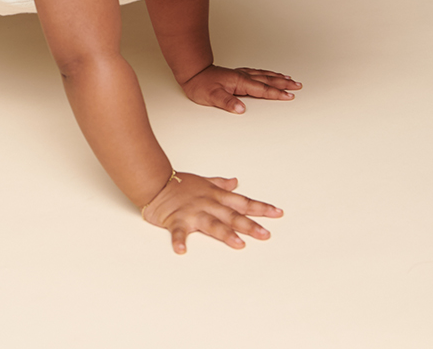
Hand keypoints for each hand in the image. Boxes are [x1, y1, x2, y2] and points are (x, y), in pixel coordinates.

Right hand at [142, 172, 282, 252]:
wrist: (154, 182)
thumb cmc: (179, 184)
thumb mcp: (203, 181)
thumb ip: (221, 184)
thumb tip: (236, 182)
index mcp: (215, 196)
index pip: (242, 202)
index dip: (260, 208)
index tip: (277, 213)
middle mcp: (207, 204)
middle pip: (231, 215)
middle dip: (249, 225)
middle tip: (265, 234)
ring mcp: (192, 212)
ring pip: (211, 223)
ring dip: (224, 233)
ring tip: (238, 244)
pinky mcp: (175, 220)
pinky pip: (177, 232)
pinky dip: (179, 240)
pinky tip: (182, 250)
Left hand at [181, 64, 300, 112]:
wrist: (192, 72)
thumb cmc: (200, 84)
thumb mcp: (212, 96)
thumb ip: (227, 102)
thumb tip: (241, 109)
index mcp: (240, 82)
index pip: (262, 89)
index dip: (277, 93)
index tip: (290, 95)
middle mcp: (242, 76)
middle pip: (267, 80)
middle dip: (283, 83)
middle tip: (297, 85)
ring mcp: (240, 74)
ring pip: (263, 75)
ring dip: (277, 77)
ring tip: (288, 78)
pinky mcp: (236, 74)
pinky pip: (256, 73)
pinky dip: (266, 74)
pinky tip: (268, 75)